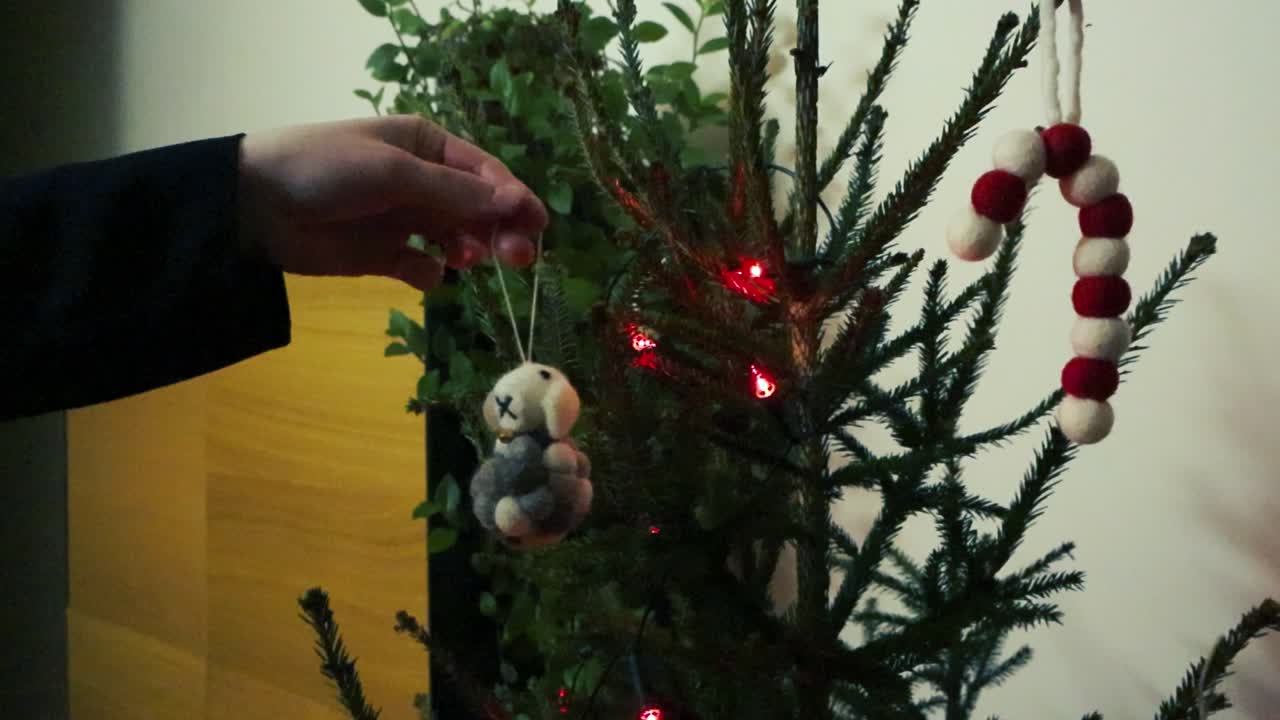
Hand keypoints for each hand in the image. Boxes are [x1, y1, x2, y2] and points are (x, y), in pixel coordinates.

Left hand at [237, 115, 547, 290]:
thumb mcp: (393, 172)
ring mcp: (404, 220)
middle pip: (479, 209)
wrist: (254, 205)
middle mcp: (422, 181)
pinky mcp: (385, 256)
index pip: (485, 174)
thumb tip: (514, 203)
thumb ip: (453, 192)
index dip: (514, 198)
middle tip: (517, 257)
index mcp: (427, 146)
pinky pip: (425, 269)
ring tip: (468, 260)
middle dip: (502, 230)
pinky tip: (422, 273)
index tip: (537, 226)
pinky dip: (431, 274)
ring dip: (472, 250)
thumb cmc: (324, 169)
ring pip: (458, 239)